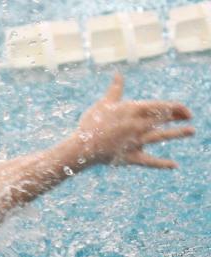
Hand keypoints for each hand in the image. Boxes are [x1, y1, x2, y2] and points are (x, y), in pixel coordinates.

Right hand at [71, 73, 194, 168]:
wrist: (81, 147)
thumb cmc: (91, 123)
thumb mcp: (104, 103)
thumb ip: (115, 89)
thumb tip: (118, 73)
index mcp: (132, 110)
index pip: (160, 106)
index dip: (176, 107)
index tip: (184, 109)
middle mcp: (138, 124)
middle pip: (163, 119)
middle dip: (179, 117)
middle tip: (189, 117)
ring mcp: (135, 141)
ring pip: (161, 136)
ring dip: (177, 133)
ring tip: (191, 131)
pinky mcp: (131, 156)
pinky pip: (149, 161)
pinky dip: (161, 164)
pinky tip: (174, 165)